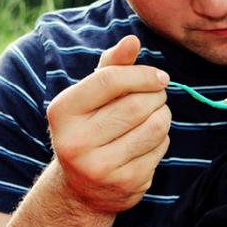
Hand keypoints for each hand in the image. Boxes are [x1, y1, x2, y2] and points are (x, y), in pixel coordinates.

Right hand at [47, 35, 170, 211]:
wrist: (81, 186)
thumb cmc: (90, 127)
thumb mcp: (92, 96)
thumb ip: (112, 66)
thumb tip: (133, 40)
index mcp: (62, 111)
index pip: (110, 79)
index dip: (142, 74)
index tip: (160, 76)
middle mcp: (75, 141)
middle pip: (137, 105)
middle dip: (156, 96)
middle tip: (156, 97)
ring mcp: (99, 167)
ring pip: (155, 126)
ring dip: (164, 116)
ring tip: (153, 116)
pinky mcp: (125, 184)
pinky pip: (161, 148)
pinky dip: (162, 139)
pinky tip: (147, 141)